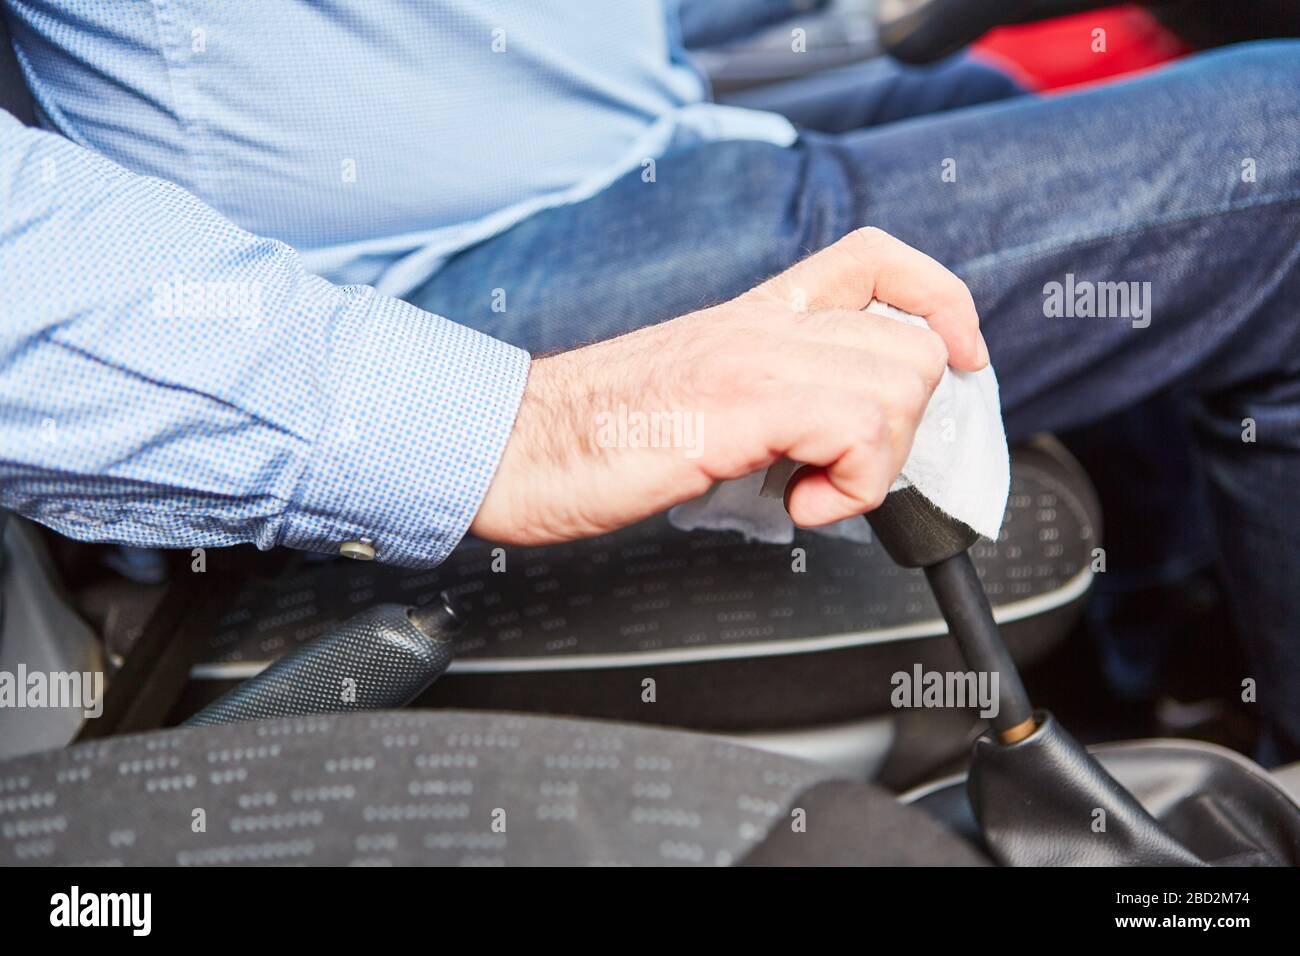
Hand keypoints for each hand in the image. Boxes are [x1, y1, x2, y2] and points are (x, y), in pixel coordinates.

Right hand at [470, 227, 985, 544]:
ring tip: (812, 487)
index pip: (878, 260)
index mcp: (754, 316)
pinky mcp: (741, 404)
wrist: (510, 445)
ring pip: (901, 384)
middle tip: (846, 467)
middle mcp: (763, 325)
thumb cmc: (589, 434)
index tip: (956, 358)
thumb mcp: (699, 395)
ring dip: (876, 460)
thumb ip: (768, 398)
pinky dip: (852, 488)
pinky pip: (860, 431)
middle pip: (915, 343)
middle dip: (905, 426)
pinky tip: (799, 503)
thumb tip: (828, 444)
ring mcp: (754, 358)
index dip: (941, 302)